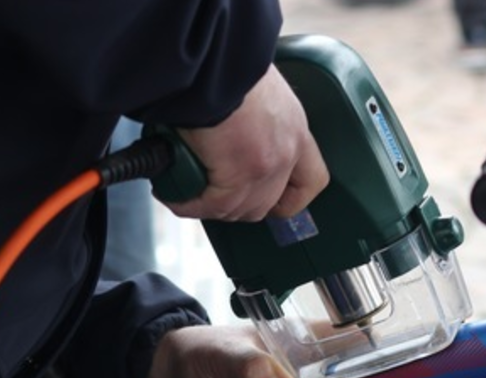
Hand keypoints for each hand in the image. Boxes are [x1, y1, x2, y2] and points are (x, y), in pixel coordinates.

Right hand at [164, 65, 328, 221]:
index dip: (290, 199)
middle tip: (212, 194)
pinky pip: (211, 205)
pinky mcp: (238, 176)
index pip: (311, 181)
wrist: (215, 61)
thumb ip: (254, 118)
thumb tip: (229, 129)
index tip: (272, 203)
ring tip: (187, 191)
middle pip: (267, 204)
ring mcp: (265, 168)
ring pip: (237, 209)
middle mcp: (287, 152)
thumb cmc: (228, 63)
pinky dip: (189, 203)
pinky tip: (174, 193)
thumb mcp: (257, 91)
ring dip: (210, 206)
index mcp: (295, 129)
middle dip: (238, 206)